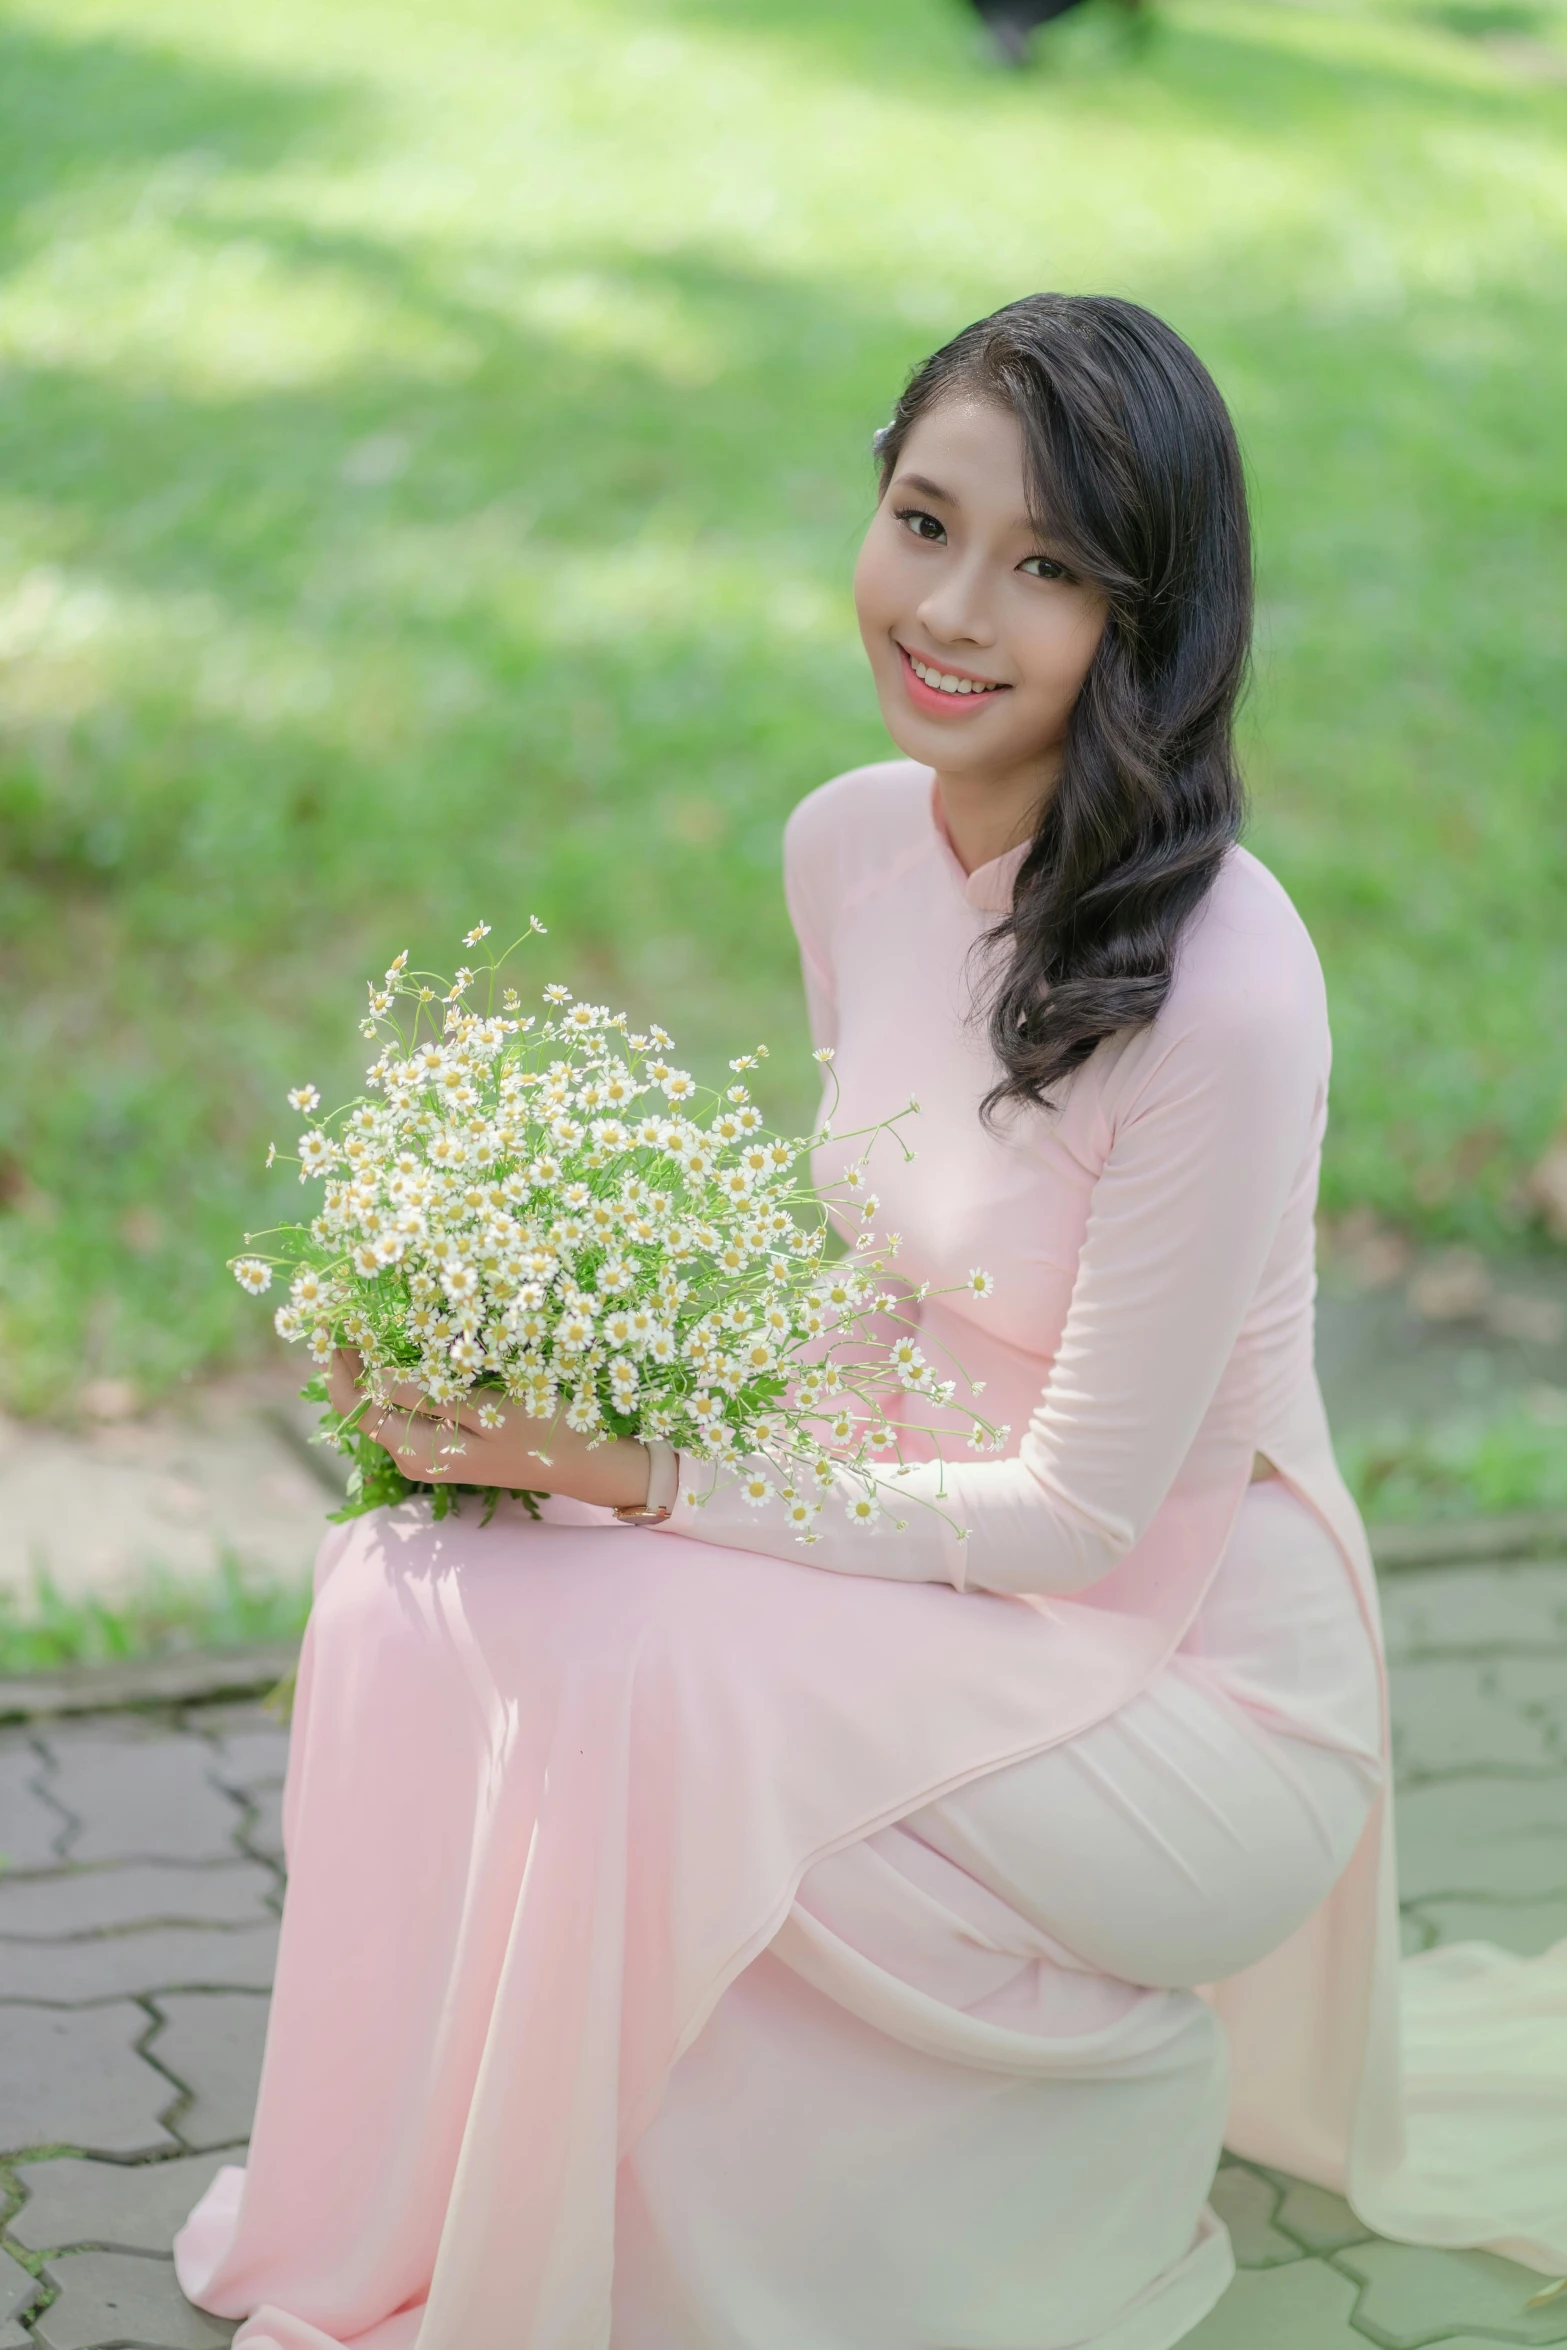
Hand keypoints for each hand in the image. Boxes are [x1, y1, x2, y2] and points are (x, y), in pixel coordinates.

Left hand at [325, 1350, 652, 1509]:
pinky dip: (404, 1378)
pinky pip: (412, 1407)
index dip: (338, 1366)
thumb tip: (371, 1376)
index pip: (354, 1407)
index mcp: (416, 1451)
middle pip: (365, 1405)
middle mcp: (414, 1456)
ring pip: (387, 1404)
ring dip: (379, 1367)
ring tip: (377, 1323)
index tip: (335, 1323)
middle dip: (355, 1361)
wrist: (585, 1463)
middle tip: (353, 1313)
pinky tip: (414, 1349)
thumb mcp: (484, 1409)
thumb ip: (426, 1396)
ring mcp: (431, 1450)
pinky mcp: (448, 1442)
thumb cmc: (541, 1432)